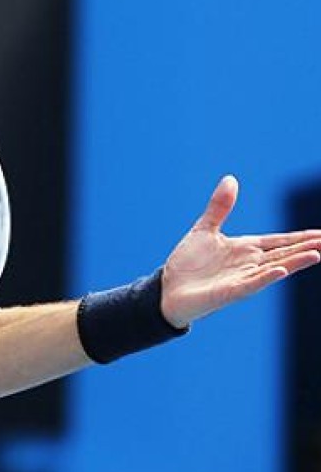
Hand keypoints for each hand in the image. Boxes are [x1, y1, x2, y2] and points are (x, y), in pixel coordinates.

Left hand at [160, 175, 320, 327]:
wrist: (166, 289)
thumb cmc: (187, 264)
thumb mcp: (204, 229)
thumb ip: (220, 207)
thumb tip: (231, 178)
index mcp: (245, 249)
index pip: (279, 241)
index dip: (301, 237)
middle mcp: (248, 264)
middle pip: (283, 254)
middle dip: (306, 247)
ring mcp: (240, 278)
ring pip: (274, 268)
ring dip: (294, 262)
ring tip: (317, 253)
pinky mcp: (228, 292)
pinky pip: (250, 284)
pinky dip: (265, 278)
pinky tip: (281, 271)